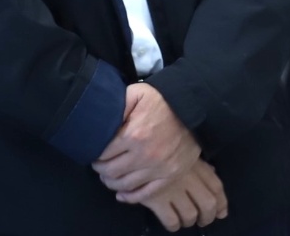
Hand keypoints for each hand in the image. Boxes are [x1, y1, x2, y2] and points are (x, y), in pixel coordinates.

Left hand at [93, 83, 200, 198]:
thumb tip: (99, 120)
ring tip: (109, 177)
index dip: (94, 155)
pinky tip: (122, 194)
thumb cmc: (163, 101)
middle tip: (100, 165)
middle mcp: (145, 155)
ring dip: (112, 183)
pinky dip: (130, 197)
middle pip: (111, 172)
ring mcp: (158, 169)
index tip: (94, 153)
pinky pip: (145, 193)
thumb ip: (117, 105)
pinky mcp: (170, 176)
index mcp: (133, 135)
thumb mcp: (138, 94)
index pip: (103, 154)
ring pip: (125, 185)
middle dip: (101, 170)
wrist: (195, 109)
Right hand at [138, 159, 227, 231]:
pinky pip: (171, 220)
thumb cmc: (160, 149)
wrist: (134, 150)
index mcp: (196, 164)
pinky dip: (174, 226)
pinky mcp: (156, 199)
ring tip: (186, 221)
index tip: (221, 212)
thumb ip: (198, 162)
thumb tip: (213, 171)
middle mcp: (188, 177)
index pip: (216, 186)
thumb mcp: (183, 150)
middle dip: (208, 216)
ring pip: (190, 214)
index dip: (222, 202)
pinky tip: (172, 223)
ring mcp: (172, 189)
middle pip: (208, 204)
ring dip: (189, 222)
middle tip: (203, 221)